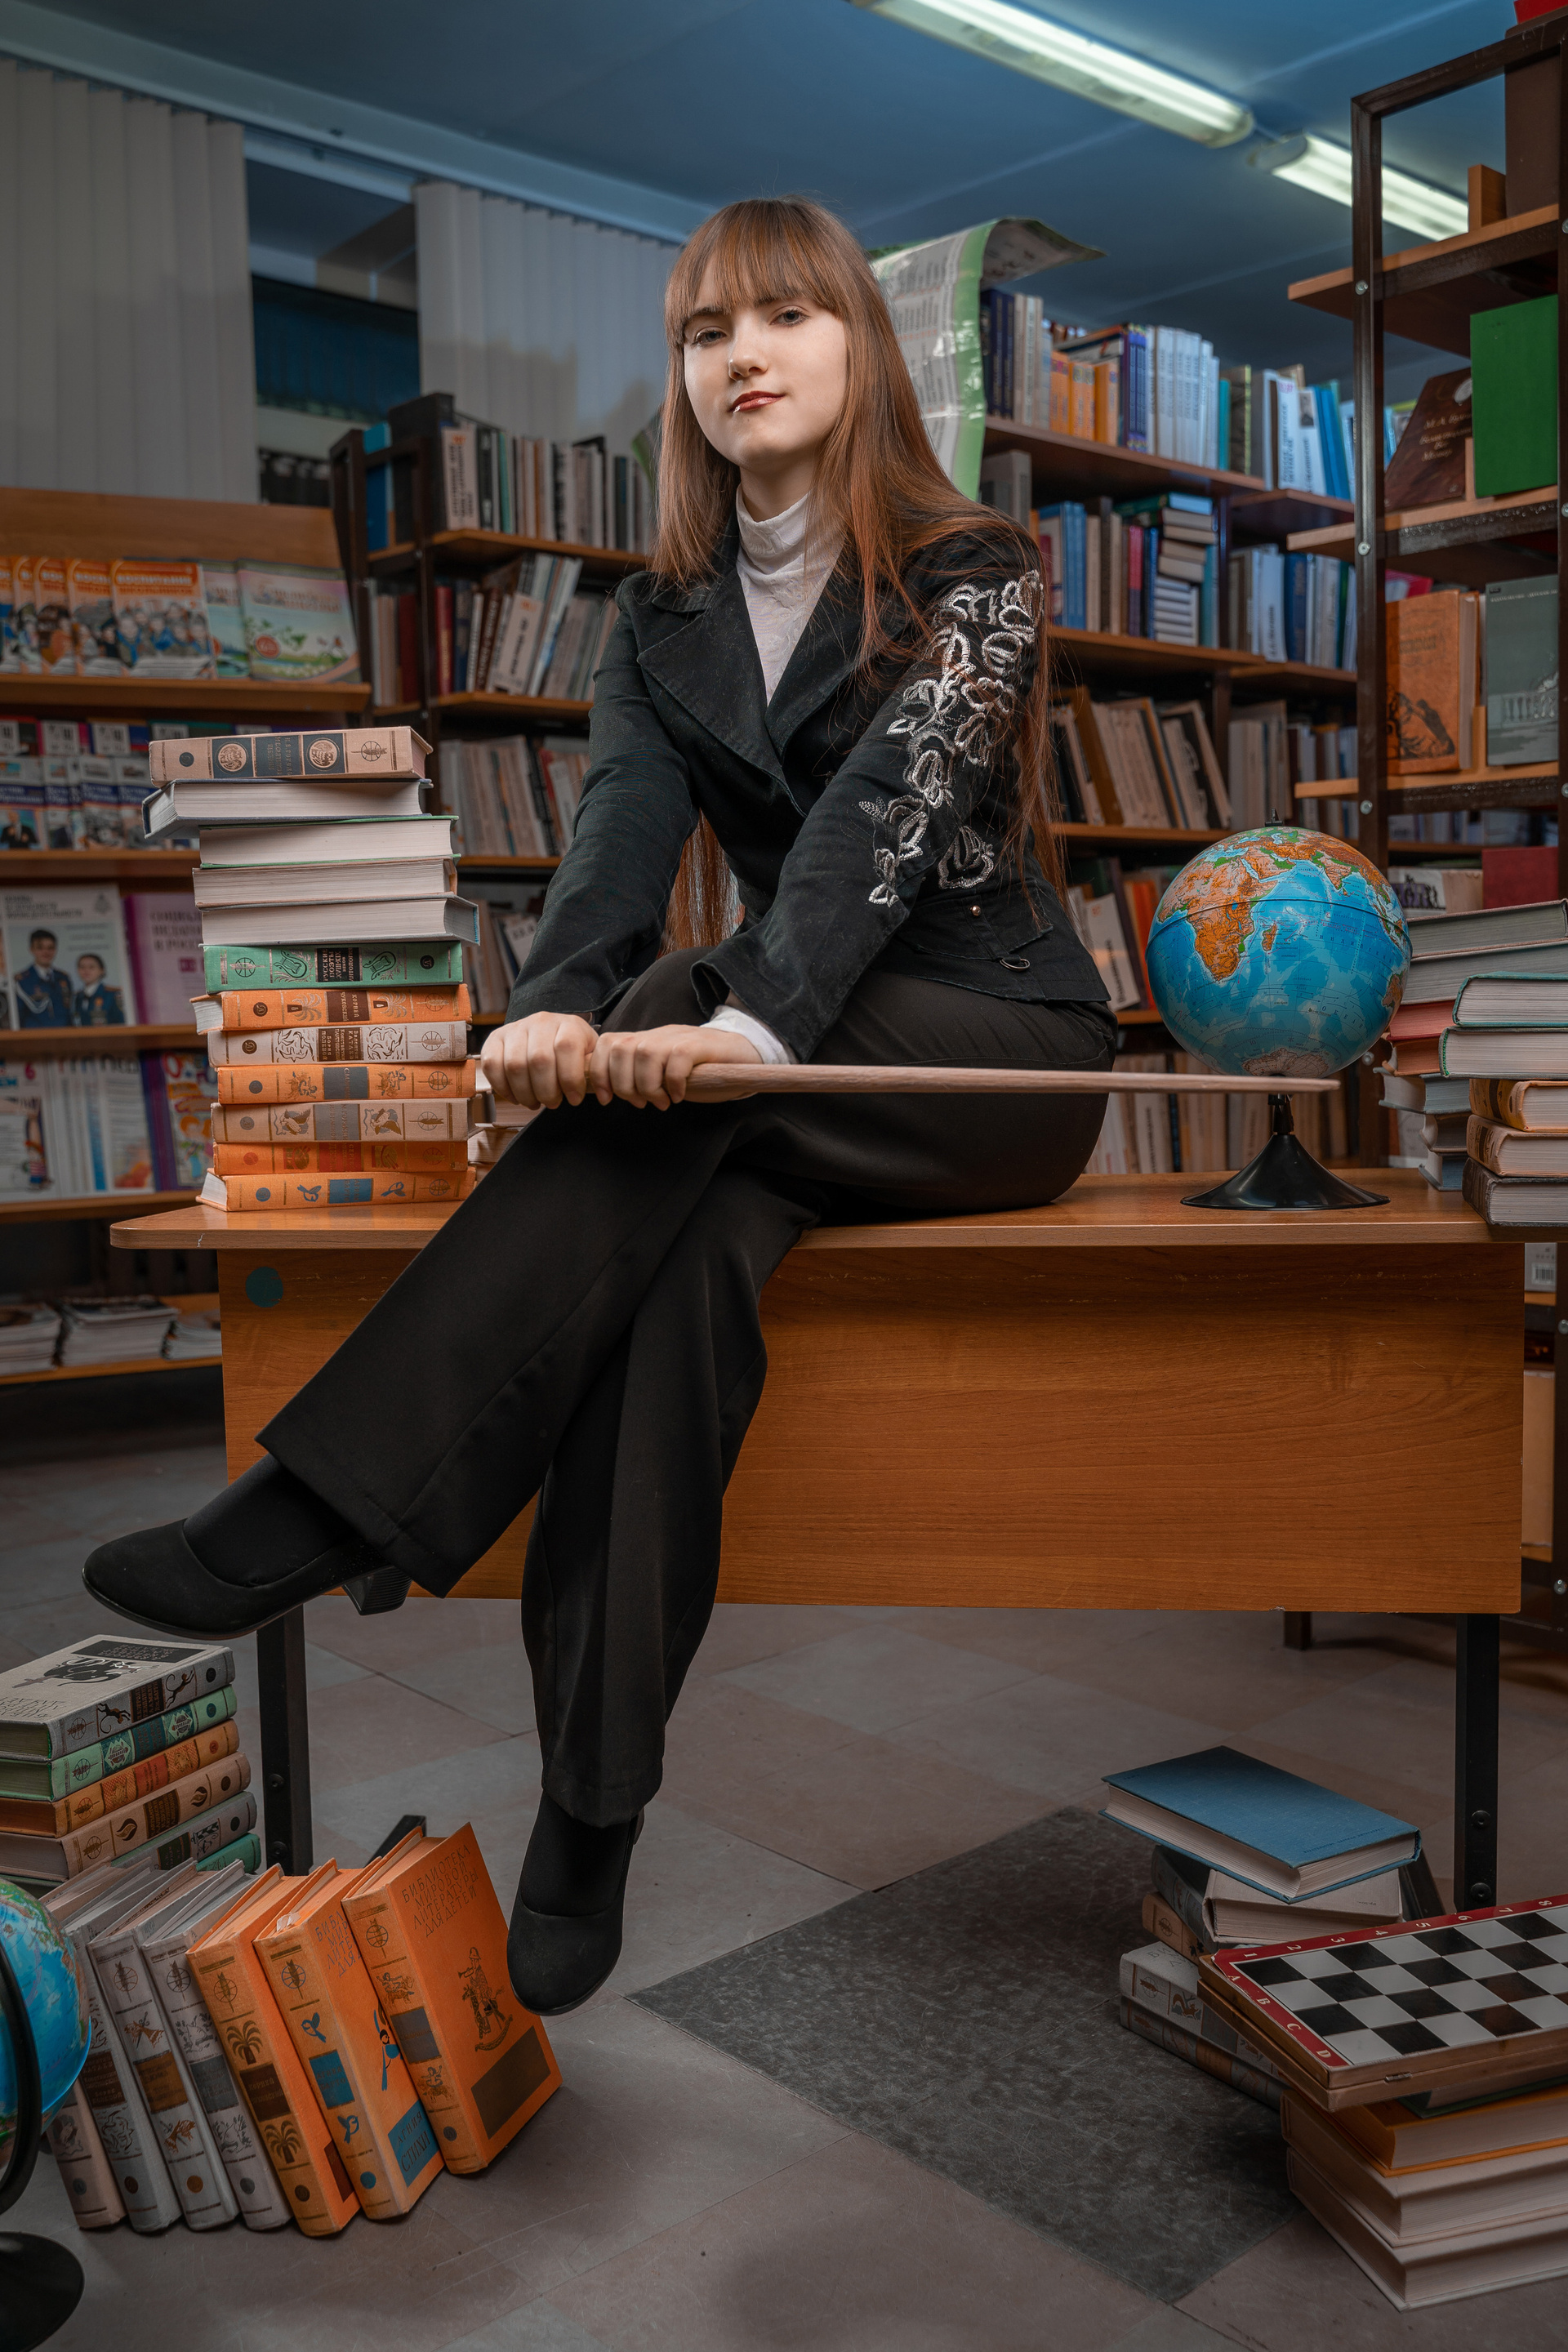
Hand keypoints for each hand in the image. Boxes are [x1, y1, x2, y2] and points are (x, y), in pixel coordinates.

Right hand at [480, 1012, 599, 1109]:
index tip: (575, 1099)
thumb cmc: (571, 1052)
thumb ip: (593, 1071)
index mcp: (568, 1024)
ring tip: (534, 1102)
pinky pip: (492, 1065)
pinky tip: (516, 1097)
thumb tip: (603, 1095)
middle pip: (539, 1059)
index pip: (567, 1047)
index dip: (570, 1079)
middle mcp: (541, 1021)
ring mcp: (516, 1028)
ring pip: (515, 1065)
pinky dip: (503, 1087)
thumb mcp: (588, 1055)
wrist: (549, 1033)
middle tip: (552, 1103)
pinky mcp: (495, 1039)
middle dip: (546, 1091)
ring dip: (525, 1093)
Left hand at [587, 1023, 763, 1109]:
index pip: (606, 1044)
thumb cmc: (702, 1070)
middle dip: (623, 1084)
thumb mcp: (664, 1073)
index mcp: (645, 1041)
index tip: (607, 1099)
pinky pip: (677, 1059)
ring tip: (662, 1102)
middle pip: (620, 1048)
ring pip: (645, 1053)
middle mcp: (658, 1035)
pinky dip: (673, 1082)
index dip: (599, 1072)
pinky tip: (679, 1095)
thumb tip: (610, 1093)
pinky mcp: (701, 1044)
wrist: (743, 1054)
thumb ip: (639, 1076)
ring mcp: (679, 1037)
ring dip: (648, 1086)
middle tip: (641, 1103)